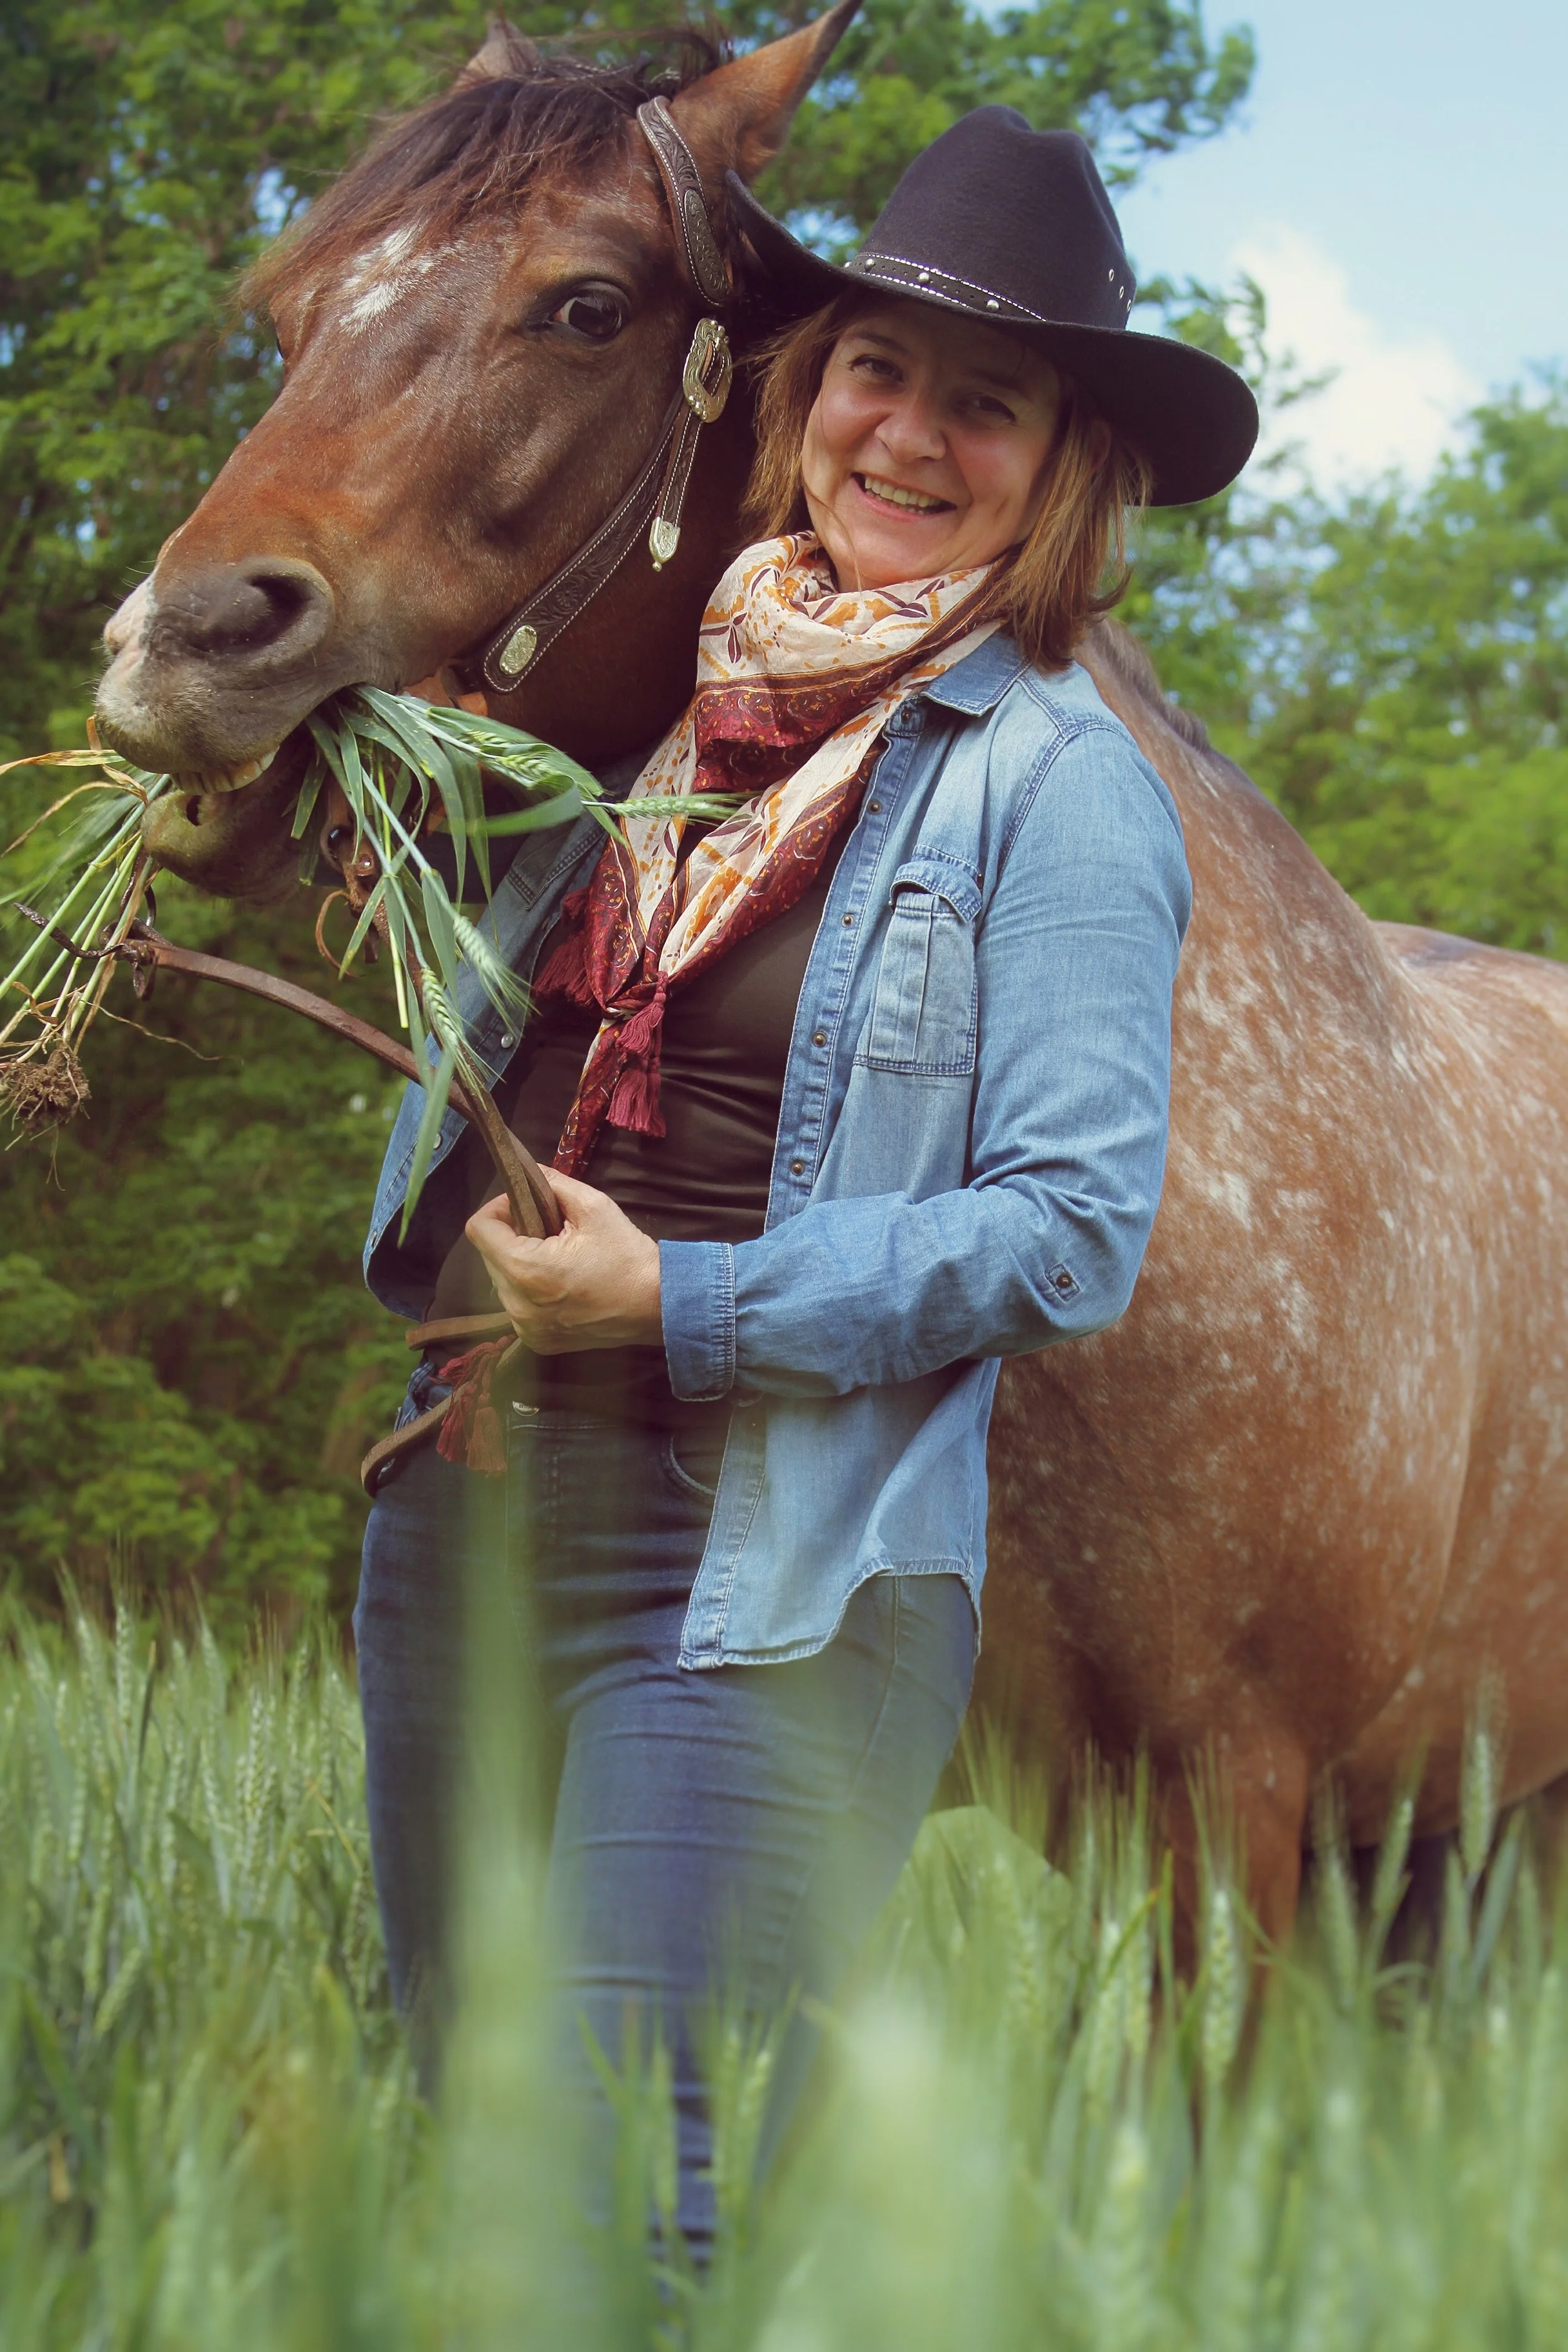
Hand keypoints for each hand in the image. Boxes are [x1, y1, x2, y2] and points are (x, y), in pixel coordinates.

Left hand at [465, 1171, 661, 1353]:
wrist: (658, 1307)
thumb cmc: (627, 1256)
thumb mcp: (594, 1207)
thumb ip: (553, 1183)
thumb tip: (528, 1173)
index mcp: (527, 1270)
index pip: (479, 1229)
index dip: (498, 1208)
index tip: (526, 1206)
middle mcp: (518, 1305)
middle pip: (489, 1255)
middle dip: (512, 1236)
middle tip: (548, 1230)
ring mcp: (526, 1328)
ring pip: (501, 1281)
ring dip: (519, 1263)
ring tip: (556, 1257)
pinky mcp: (537, 1341)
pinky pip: (517, 1306)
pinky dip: (530, 1290)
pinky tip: (560, 1284)